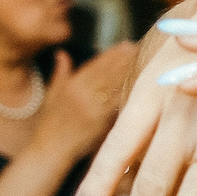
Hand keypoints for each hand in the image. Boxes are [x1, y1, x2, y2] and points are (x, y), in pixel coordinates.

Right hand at [31, 42, 138, 163]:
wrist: (48, 151)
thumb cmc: (50, 124)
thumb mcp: (51, 95)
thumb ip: (60, 73)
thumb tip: (62, 53)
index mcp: (71, 85)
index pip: (96, 64)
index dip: (113, 54)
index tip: (127, 44)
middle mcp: (81, 93)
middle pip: (109, 72)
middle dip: (126, 59)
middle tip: (144, 48)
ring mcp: (91, 108)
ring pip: (115, 86)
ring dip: (131, 73)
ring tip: (148, 63)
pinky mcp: (100, 123)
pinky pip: (117, 105)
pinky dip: (129, 95)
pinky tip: (143, 88)